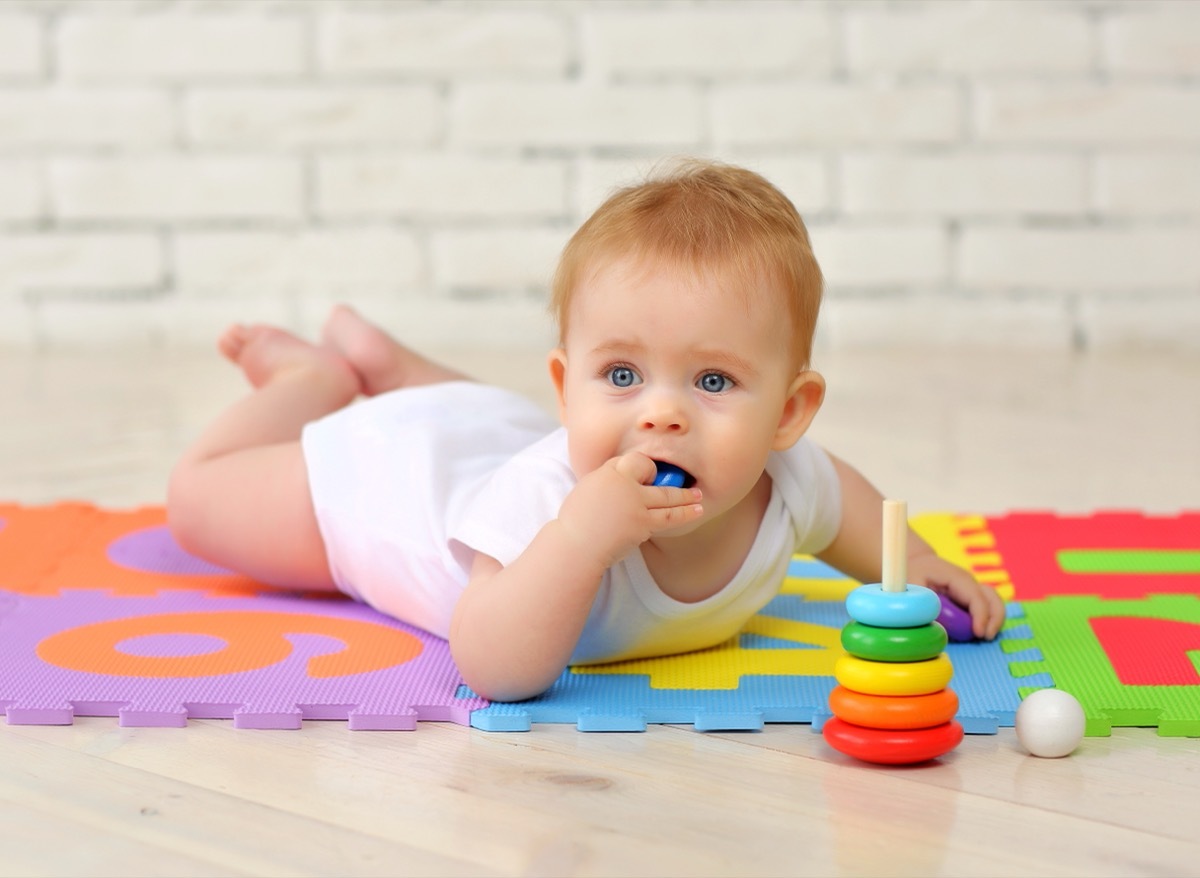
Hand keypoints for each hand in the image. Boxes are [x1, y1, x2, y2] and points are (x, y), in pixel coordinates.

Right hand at [556, 452, 703, 568]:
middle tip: (691, 487)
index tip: (649, 475)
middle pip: (658, 479)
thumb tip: (631, 476)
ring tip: (699, 501)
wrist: (576, 545)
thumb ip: (611, 477)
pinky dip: (681, 516)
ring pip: (669, 500)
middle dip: (674, 483)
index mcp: (611, 472)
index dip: (646, 468)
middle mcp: (627, 485)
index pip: (638, 462)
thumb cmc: (577, 520)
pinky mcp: (642, 525)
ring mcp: (637, 505)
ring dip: (687, 500)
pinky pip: (667, 519)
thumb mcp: (590, 487)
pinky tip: (689, 514)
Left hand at [907, 552, 1005, 639]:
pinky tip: (976, 633)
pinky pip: (985, 609)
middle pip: (993, 598)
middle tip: (986, 637)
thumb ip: (922, 603)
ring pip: (993, 604)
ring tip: (984, 637)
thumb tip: (934, 623)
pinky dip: (986, 621)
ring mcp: (972, 591)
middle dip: (994, 619)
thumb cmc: (913, 572)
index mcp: (956, 578)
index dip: (980, 616)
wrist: (916, 563)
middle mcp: (969, 583)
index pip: (976, 596)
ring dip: (994, 621)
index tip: (978, 633)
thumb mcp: (912, 584)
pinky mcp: (970, 599)